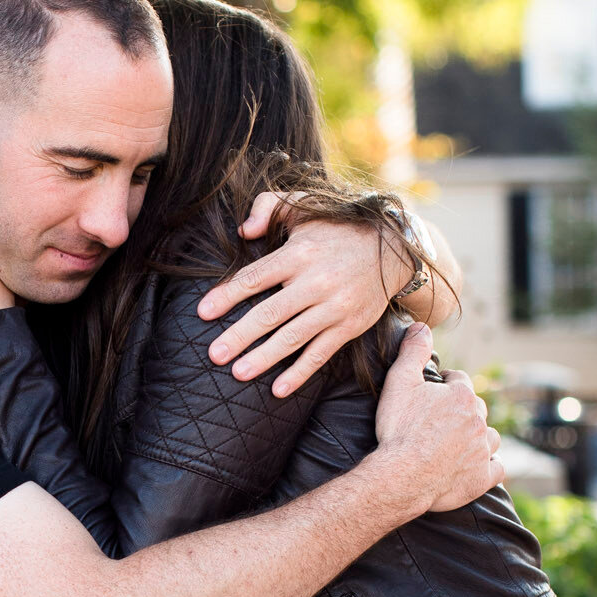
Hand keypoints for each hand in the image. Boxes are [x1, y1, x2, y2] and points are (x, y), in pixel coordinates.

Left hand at [194, 191, 414, 397]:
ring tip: (238, 373)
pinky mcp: (349, 327)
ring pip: (292, 337)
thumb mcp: (305, 206)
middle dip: (240, 335)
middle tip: (215, 354)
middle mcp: (316, 282)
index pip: (256, 277)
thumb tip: (242, 230)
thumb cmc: (336, 230)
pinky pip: (320, 354)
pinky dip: (299, 373)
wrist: (393, 249)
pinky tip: (278, 389)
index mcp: (299, 254)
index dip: (228, 295)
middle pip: (270, 313)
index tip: (203, 312)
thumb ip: (268, 207)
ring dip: (264, 358)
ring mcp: (334, 307)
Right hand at [371, 322, 504, 513]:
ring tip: (463, 440)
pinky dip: (490, 464)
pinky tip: (480, 465)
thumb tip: (422, 326)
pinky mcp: (482, 477)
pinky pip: (496, 468)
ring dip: (480, 436)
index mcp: (462, 396)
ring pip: (491, 436)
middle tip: (443, 418)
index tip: (435, 392)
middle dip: (464, 410)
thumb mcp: (399, 382)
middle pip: (477, 408)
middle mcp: (479, 421)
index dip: (447, 384)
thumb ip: (413, 351)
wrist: (401, 476)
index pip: (460, 381)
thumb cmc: (399, 430)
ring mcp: (483, 450)